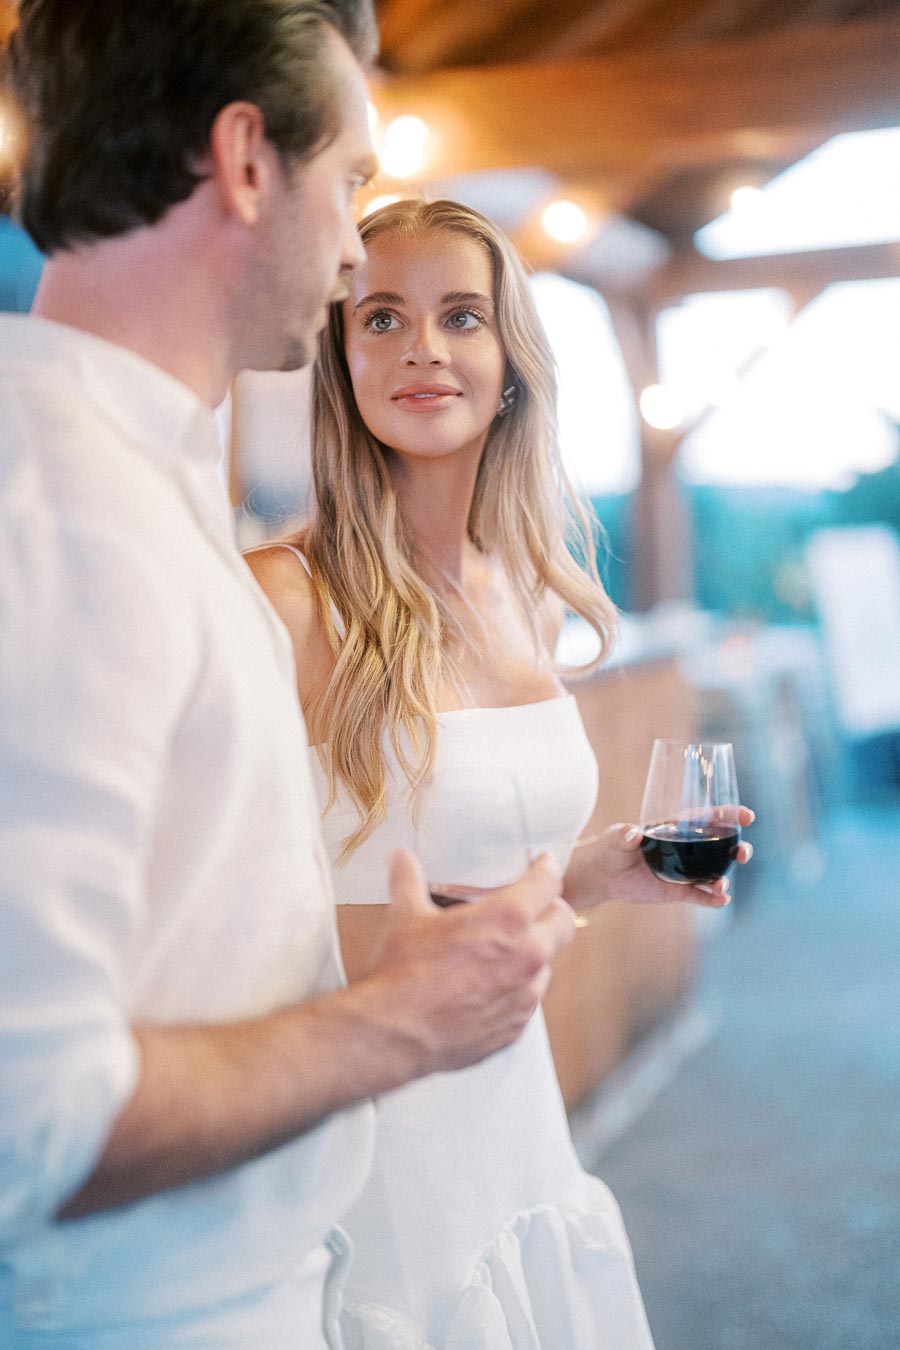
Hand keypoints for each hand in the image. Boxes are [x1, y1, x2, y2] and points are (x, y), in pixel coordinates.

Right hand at [370, 848, 574, 1073]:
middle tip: (533, 906)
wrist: (396, 1034)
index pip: (548, 883)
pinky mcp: (517, 1025)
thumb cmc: (404, 972)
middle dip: (551, 909)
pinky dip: (515, 987)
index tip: (542, 865)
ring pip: (546, 963)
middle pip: (563, 922)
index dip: (546, 869)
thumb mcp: (405, 916)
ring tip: (502, 950)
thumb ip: (408, 879)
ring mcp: (526, 994)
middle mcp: (528, 955)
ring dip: (532, 952)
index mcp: (508, 919)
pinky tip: (488, 985)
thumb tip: (400, 857)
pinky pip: (527, 998)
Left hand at [563, 808, 754, 914]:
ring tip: (722, 886)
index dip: (729, 815)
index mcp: (676, 827)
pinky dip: (712, 899)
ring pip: (714, 874)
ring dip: (724, 878)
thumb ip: (625, 835)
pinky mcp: (677, 891)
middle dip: (737, 848)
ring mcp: (684, 871)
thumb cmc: (610, 846)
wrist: (601, 874)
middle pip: (719, 846)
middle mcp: (686, 849)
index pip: (707, 818)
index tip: (747, 816)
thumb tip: (633, 834)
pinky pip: (699, 896)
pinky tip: (721, 900)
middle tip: (743, 853)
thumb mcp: (616, 837)